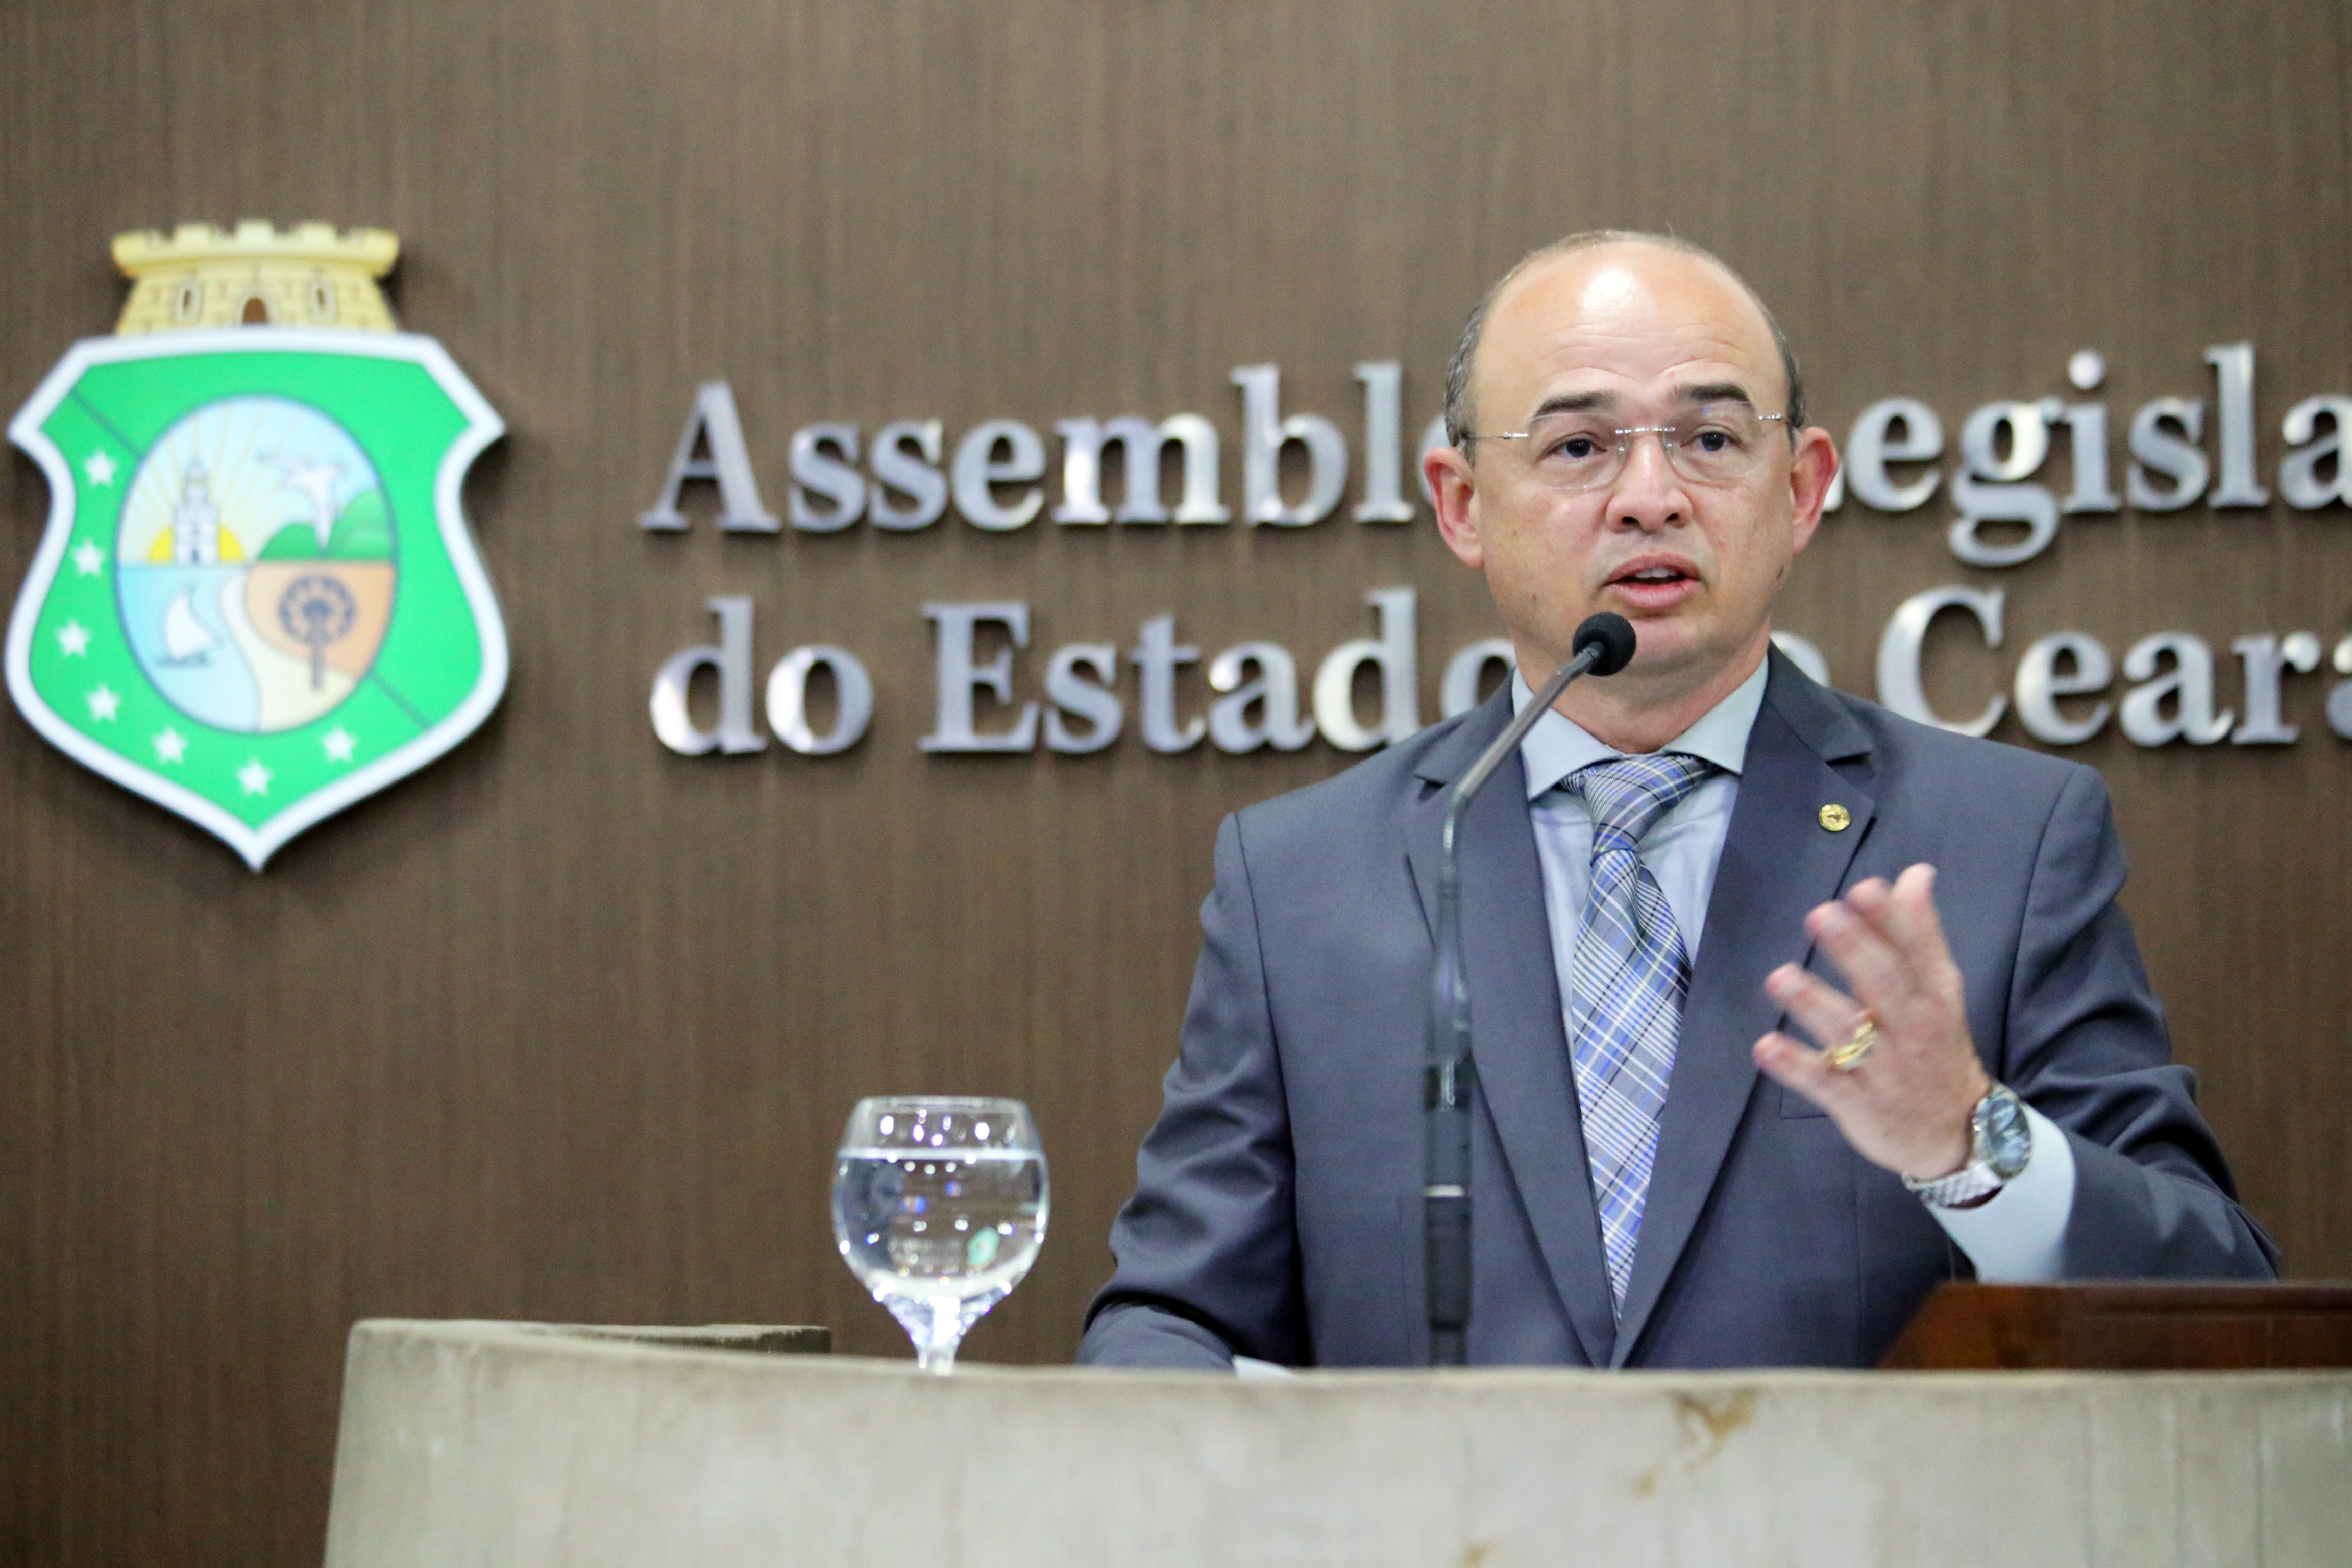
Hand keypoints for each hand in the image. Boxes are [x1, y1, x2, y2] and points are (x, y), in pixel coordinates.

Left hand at [1751, 863, 1992, 1180]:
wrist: (1957, 1134)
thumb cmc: (1935, 1045)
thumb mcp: (1938, 990)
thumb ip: (1919, 932)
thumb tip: (1914, 874)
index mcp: (1933, 995)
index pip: (1918, 952)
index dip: (1893, 920)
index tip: (1865, 889)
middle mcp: (1912, 1028)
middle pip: (1886, 985)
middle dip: (1855, 950)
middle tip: (1822, 915)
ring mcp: (1884, 1069)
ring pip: (1849, 1034)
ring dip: (1814, 1004)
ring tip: (1780, 976)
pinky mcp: (1857, 1104)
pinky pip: (1825, 1083)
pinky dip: (1795, 1066)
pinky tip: (1766, 1046)